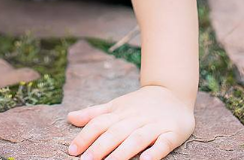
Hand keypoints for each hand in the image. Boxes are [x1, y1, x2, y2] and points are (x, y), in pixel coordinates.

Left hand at [66, 84, 195, 159]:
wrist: (173, 91)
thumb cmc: (140, 104)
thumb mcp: (117, 105)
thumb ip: (94, 114)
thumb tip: (70, 117)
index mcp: (121, 112)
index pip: (100, 123)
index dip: (86, 136)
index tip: (73, 150)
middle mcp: (136, 118)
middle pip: (116, 132)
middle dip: (100, 147)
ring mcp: (154, 125)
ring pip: (137, 139)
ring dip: (123, 152)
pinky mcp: (172, 133)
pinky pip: (163, 143)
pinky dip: (155, 152)